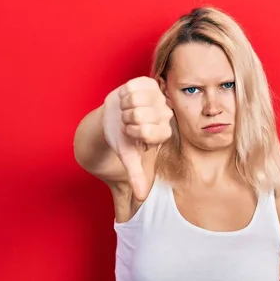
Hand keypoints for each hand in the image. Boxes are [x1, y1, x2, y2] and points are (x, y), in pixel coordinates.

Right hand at [103, 76, 172, 200]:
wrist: (113, 117)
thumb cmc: (123, 138)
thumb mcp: (129, 156)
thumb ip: (137, 175)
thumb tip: (141, 197)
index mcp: (164, 132)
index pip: (146, 131)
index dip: (132, 132)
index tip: (131, 134)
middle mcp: (166, 114)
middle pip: (139, 115)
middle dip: (126, 119)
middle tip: (128, 121)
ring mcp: (159, 97)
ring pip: (135, 100)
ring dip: (124, 106)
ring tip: (127, 110)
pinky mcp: (149, 83)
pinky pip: (131, 87)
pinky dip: (123, 93)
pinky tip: (127, 98)